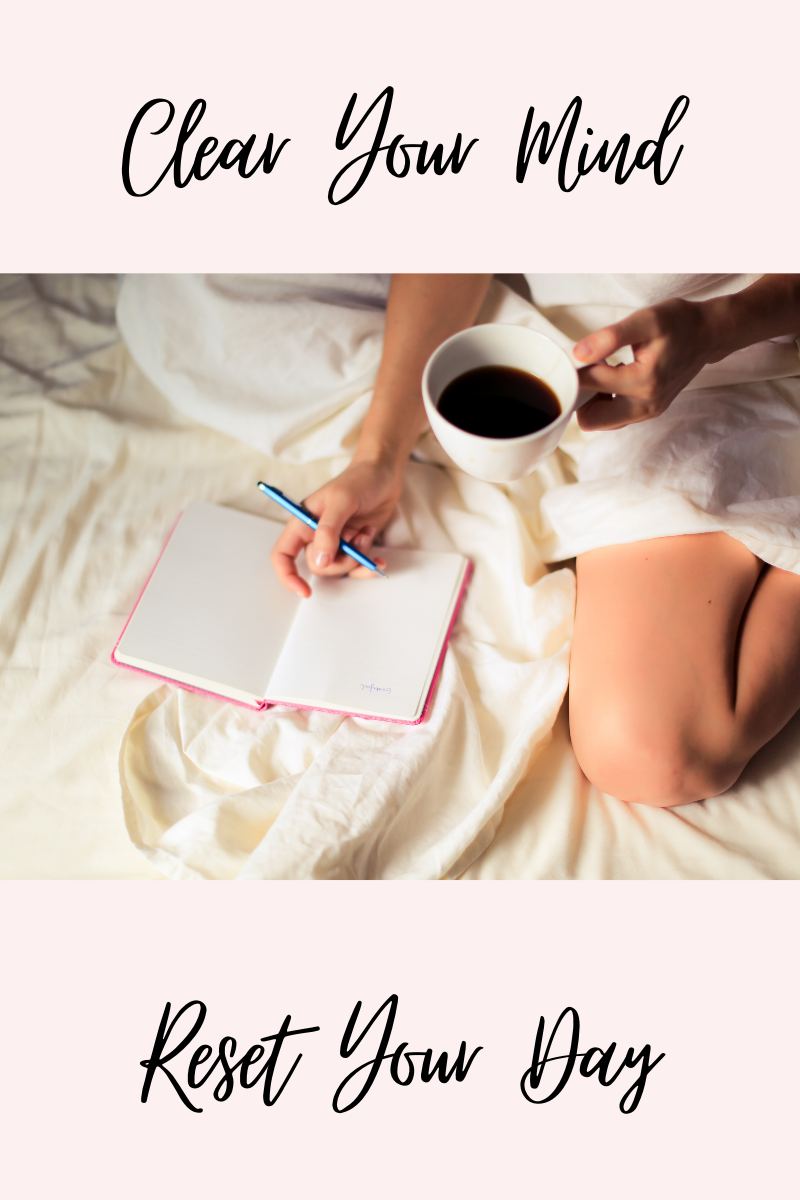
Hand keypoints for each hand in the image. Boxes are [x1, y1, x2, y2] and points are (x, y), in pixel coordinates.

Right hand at [270, 459, 398, 596]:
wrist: (385, 474)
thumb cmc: (360, 479)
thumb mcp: (343, 500)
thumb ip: (329, 530)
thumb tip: (321, 561)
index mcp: (303, 522)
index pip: (283, 554)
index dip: (287, 575)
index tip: (305, 591)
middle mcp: (316, 535)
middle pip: (318, 566)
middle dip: (341, 561)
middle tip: (357, 541)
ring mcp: (336, 542)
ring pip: (339, 569)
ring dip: (357, 558)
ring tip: (367, 534)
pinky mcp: (354, 546)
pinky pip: (356, 568)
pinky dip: (368, 566)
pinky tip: (379, 558)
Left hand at [573, 298, 718, 430]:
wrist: (708, 334)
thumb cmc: (679, 322)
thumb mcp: (645, 320)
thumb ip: (610, 338)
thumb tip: (578, 354)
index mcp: (643, 381)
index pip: (589, 385)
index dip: (575, 370)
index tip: (575, 355)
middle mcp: (646, 405)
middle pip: (590, 420)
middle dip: (581, 396)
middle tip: (588, 369)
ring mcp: (648, 412)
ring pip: (601, 422)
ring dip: (592, 401)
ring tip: (602, 371)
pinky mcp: (649, 412)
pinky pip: (614, 418)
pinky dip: (605, 403)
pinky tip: (612, 379)